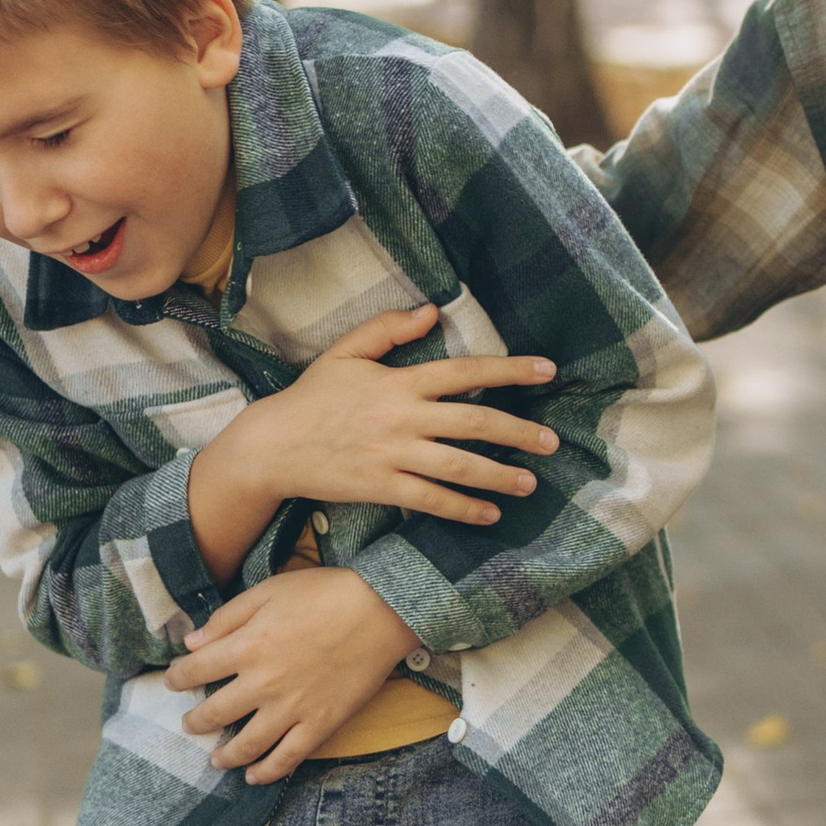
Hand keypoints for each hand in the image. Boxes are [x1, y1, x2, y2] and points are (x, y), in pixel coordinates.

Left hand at [166, 565, 426, 781]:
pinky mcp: (320, 724)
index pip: (194, 670)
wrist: (382, 609)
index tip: (173, 681)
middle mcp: (262, 683)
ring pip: (246, 745)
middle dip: (195, 721)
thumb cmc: (324, 593)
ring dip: (224, 755)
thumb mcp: (268, 590)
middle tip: (190, 724)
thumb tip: (193, 643)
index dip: (177, 677)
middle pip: (214, 714)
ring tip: (216, 758)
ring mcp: (291, 708)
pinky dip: (266, 772)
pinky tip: (253, 776)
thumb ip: (227, 618)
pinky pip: (287, 758)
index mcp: (245, 646)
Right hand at [189, 305, 560, 577]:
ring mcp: (393, 456)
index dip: (510, 371)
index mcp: (400, 382)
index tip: (546, 370)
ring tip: (530, 482)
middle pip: (474, 424)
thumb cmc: (312, 397)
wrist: (272, 445)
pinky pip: (431, 500)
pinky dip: (463, 509)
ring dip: (500, 476)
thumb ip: (388, 330)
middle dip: (519, 433)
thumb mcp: (346, 352)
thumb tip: (431, 311)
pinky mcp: (381, 487)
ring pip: (459, 467)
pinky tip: (490, 514)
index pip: (466, 372)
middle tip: (552, 443)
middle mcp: (403, 418)